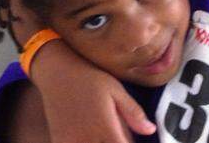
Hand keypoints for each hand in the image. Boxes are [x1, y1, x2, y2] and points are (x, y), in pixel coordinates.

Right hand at [29, 39, 156, 142]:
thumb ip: (133, 112)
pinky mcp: (59, 141)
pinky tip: (90, 136)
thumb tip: (151, 130)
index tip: (130, 139)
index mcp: (106, 128)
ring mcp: (72, 142)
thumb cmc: (90, 78)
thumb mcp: (116, 90)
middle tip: (119, 134)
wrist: (57, 73)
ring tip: (105, 134)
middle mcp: (88, 139)